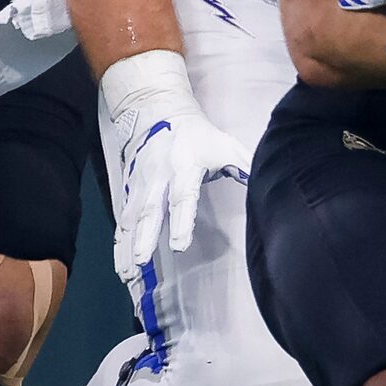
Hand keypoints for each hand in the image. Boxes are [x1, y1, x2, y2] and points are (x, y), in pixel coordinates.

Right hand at [112, 99, 249, 281]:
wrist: (157, 112)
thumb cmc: (197, 135)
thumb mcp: (224, 145)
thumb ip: (243, 165)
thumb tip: (265, 182)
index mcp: (185, 167)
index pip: (182, 197)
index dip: (180, 222)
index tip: (178, 246)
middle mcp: (159, 178)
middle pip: (150, 211)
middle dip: (145, 238)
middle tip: (142, 261)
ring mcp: (140, 184)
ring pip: (131, 219)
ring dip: (128, 246)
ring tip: (128, 273)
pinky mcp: (129, 190)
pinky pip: (123, 220)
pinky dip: (120, 244)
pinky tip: (121, 266)